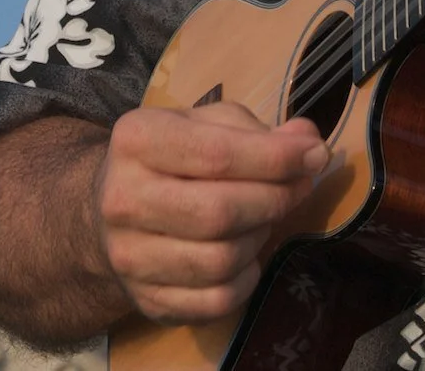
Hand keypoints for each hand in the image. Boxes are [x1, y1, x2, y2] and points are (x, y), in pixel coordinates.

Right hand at [96, 102, 327, 323]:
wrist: (108, 214)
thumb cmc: (170, 159)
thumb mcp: (203, 125)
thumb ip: (255, 130)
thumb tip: (308, 143)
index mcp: (136, 140)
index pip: (217, 155)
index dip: (277, 158)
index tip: (316, 155)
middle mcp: (122, 199)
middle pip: (220, 211)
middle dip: (275, 200)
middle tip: (300, 187)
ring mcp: (129, 256)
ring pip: (221, 260)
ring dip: (260, 238)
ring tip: (265, 218)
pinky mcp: (147, 300)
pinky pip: (218, 300)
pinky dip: (248, 278)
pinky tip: (248, 255)